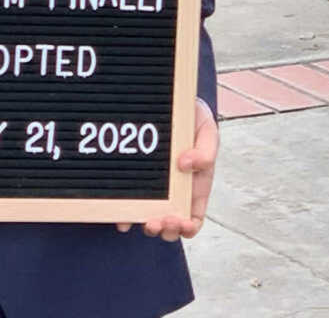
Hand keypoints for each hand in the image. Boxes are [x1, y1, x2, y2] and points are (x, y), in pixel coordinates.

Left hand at [116, 99, 218, 241]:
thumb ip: (206, 151)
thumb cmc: (194, 119)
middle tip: (156, 222)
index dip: (187, 227)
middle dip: (163, 229)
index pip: (192, 218)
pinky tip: (120, 214)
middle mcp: (173, 191)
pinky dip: (123, 211)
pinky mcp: (135, 176)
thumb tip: (186, 165)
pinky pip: (128, 199)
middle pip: (169, 224)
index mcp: (195, 187)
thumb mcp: (208, 132)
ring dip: (145, 224)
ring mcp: (153, 186)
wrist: (171, 99)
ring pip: (149, 216)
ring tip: (142, 219)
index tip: (180, 222)